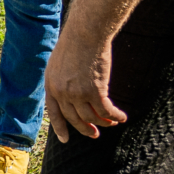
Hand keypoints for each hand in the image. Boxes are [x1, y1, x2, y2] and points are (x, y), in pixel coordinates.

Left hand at [42, 24, 127, 143]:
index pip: (54, 112)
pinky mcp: (95, 91)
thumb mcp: (59, 62)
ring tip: (112, 123)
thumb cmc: (75, 42)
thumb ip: (62, 80)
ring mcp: (77, 93)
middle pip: (74, 118)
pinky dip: (115, 116)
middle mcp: (62, 92)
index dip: (60, 127)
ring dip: (103, 123)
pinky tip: (122, 117)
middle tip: (94, 134)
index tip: (65, 140)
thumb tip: (71, 96)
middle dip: (85, 129)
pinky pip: (106, 111)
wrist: (86, 33)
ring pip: (91, 117)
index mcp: (51, 85)